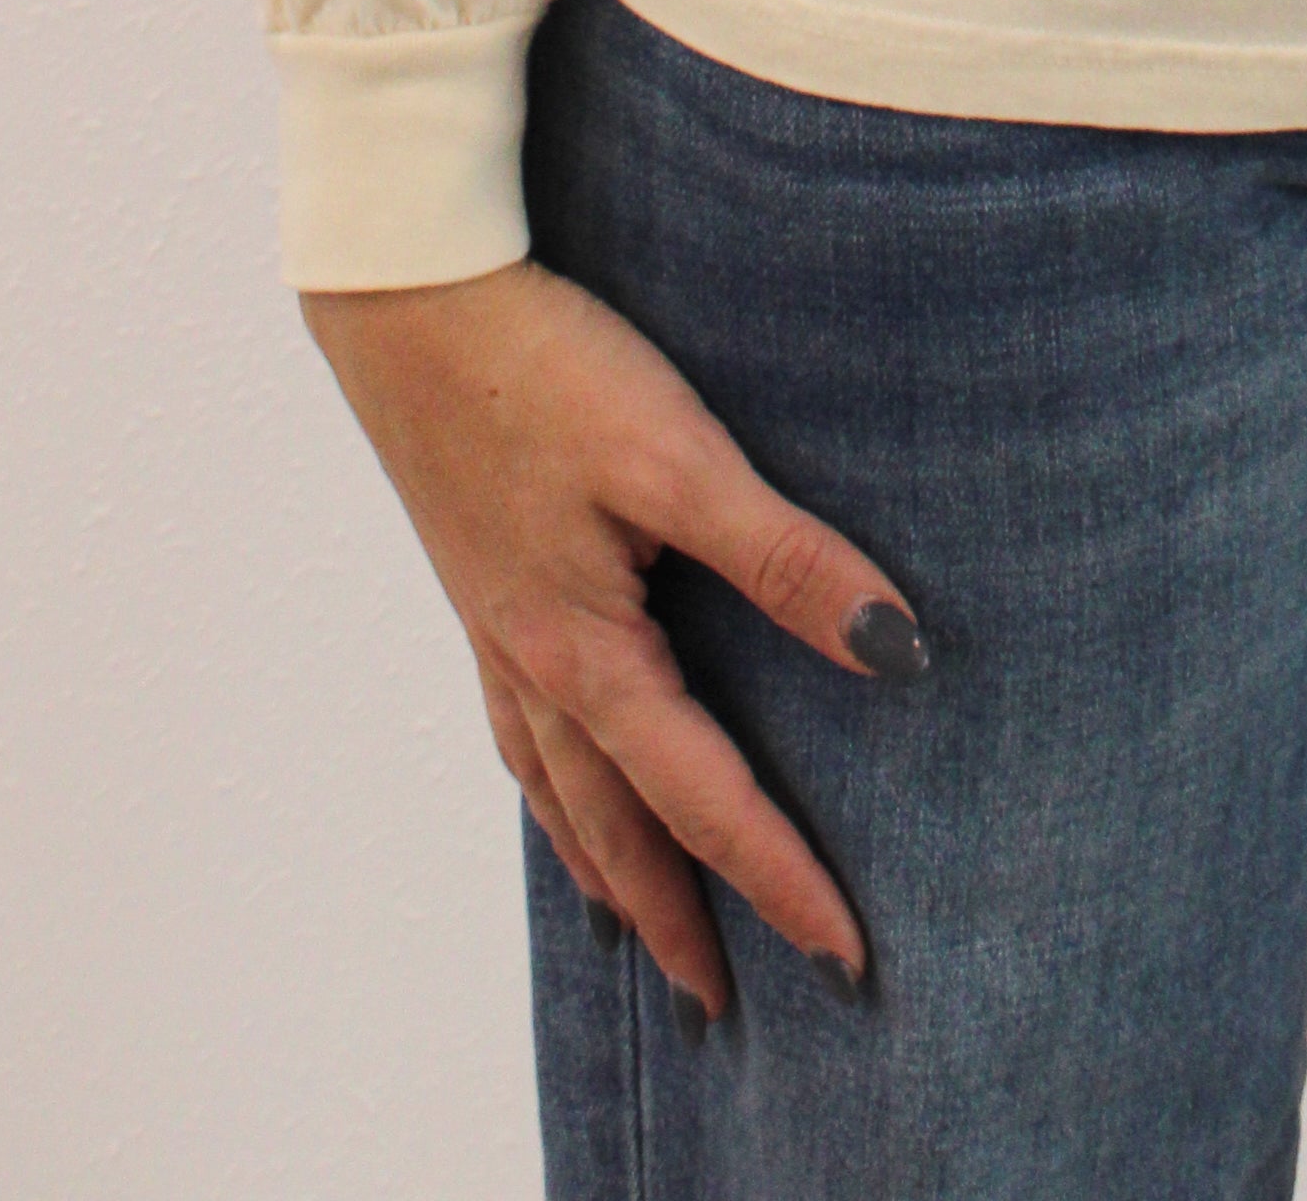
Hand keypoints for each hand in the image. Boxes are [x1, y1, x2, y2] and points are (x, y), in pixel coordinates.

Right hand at [299, 252, 926, 1032]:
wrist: (409, 299)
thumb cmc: (543, 369)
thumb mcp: (680, 458)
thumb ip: (785, 557)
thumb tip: (897, 651)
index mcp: (588, 654)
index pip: (706, 800)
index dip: (781, 880)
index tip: (845, 958)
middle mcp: (535, 666)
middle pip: (617, 828)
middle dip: (676, 919)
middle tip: (719, 1007)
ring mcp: (497, 629)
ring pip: (557, 791)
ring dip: (605, 868)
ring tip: (636, 928)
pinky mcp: (481, 584)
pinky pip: (521, 732)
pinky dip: (550, 791)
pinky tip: (560, 779)